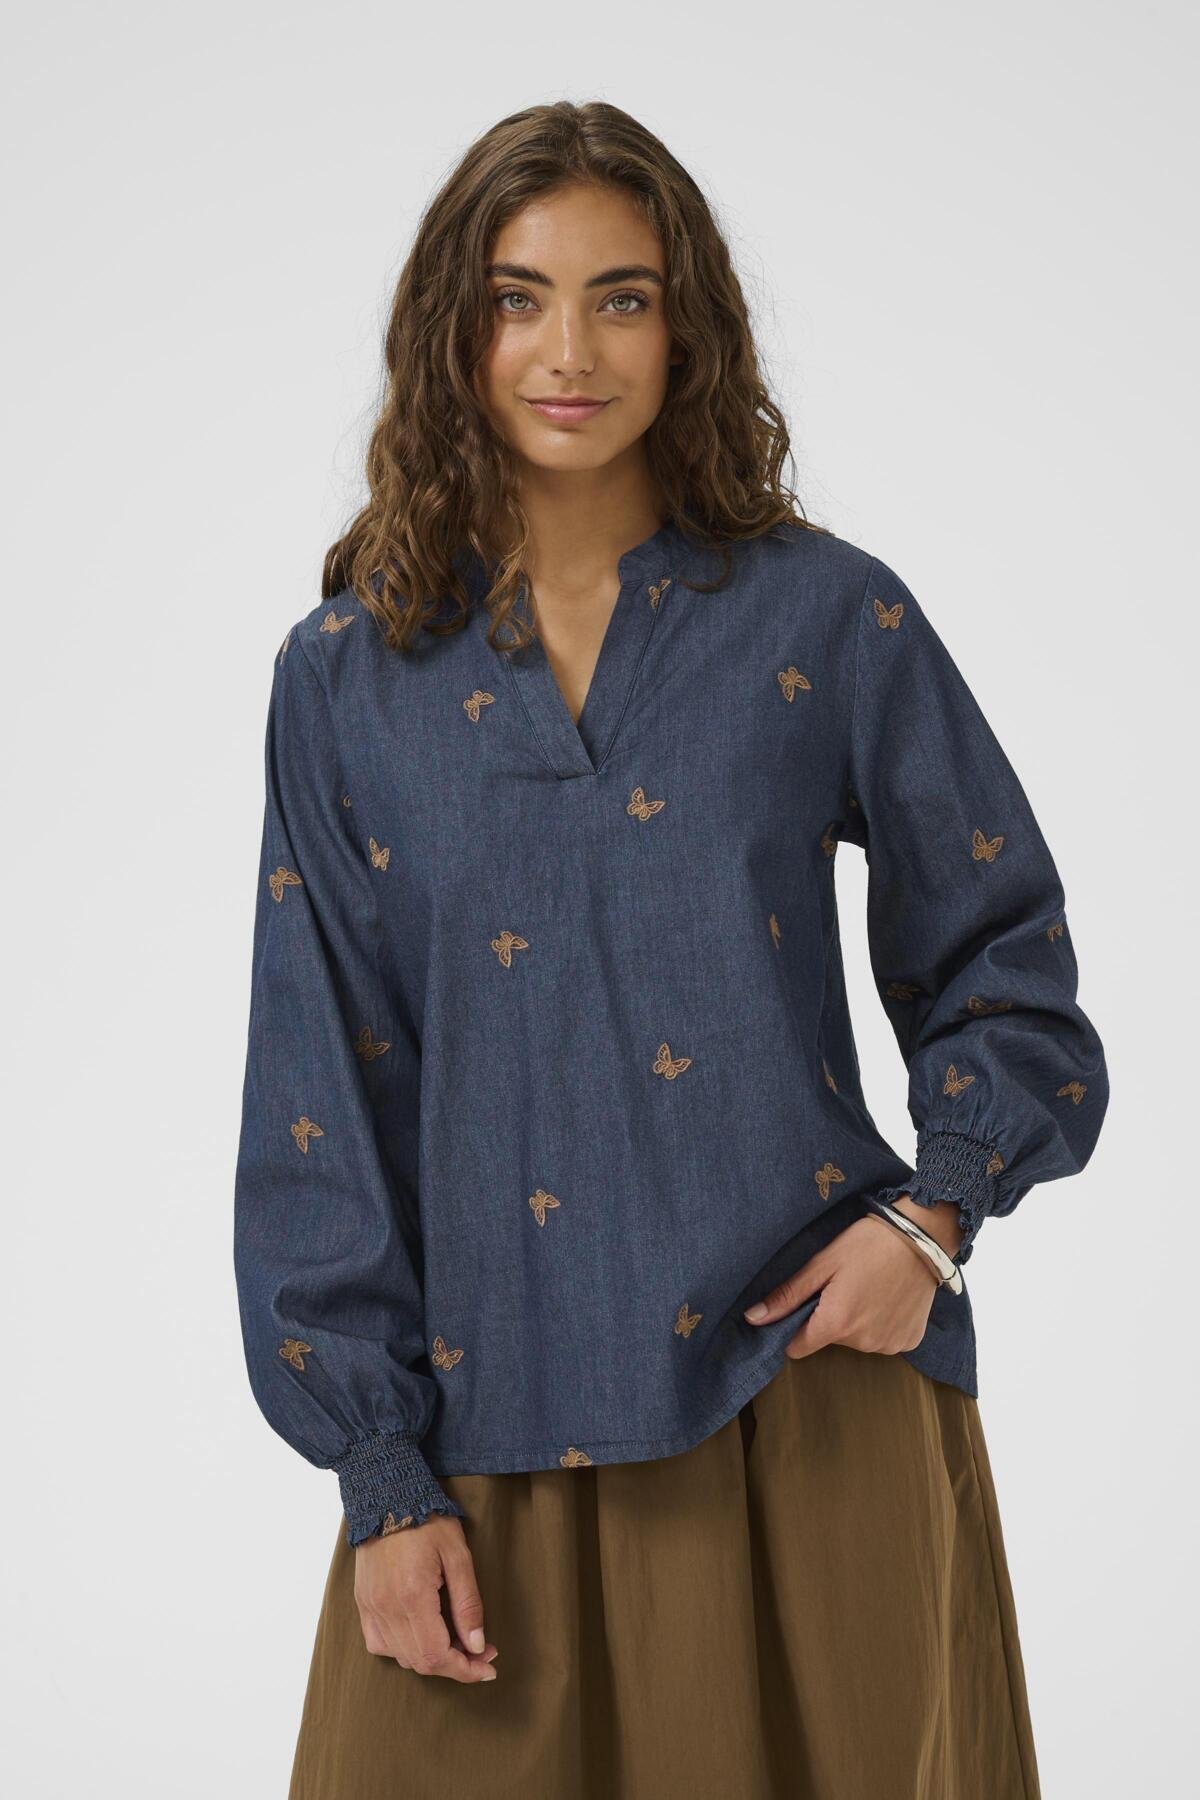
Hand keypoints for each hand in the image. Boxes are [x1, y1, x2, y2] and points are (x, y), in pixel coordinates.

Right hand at [353, 1514, 498, 1681]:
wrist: (387, 1495)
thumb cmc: (427, 1520)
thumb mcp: (458, 1555)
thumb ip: (468, 1603)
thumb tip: (477, 1645)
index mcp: (412, 1596)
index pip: (437, 1656)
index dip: (465, 1670)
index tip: (488, 1667)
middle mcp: (387, 1609)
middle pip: (420, 1662)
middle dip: (455, 1665)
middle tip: (480, 1652)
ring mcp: (370, 1608)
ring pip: (401, 1657)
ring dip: (431, 1659)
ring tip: (456, 1641)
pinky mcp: (363, 1603)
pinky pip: (379, 1644)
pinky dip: (403, 1650)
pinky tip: (421, 1636)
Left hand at [743, 1194, 960, 1359]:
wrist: (922, 1236)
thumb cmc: (868, 1243)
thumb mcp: (822, 1263)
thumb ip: (787, 1295)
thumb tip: (752, 1319)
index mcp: (836, 1324)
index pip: (797, 1348)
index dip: (795, 1327)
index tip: (804, 1305)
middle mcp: (862, 1343)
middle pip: (829, 1340)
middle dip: (830, 1317)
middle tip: (843, 1284)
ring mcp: (889, 1345)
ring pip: (856, 1340)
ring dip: (857, 1320)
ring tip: (867, 1287)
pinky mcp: (910, 1341)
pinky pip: (883, 1339)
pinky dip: (881, 1322)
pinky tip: (887, 1297)